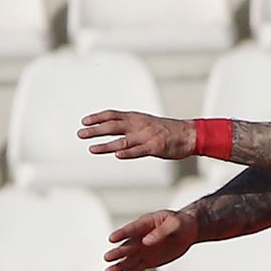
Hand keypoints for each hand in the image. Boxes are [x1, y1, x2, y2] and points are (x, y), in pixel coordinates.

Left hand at [79, 110, 195, 159]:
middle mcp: (139, 125)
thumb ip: (130, 126)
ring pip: (122, 140)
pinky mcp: (155, 147)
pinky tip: (117, 155)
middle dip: (95, 130)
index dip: (97, 117)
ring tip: (92, 148)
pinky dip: (128, 152)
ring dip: (105, 145)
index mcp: (136, 118)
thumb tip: (112, 128)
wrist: (189, 134)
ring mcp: (147, 136)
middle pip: (113, 126)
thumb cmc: (167, 130)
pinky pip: (139, 151)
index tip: (84, 121)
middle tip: (80, 133)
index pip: (112, 115)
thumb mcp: (146, 122)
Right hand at [105, 210, 200, 270]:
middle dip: (117, 252)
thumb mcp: (175, 224)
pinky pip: (137, 268)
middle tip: (107, 257)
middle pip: (127, 246)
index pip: (131, 229)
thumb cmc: (180, 223)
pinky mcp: (148, 261)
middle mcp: (140, 238)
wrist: (188, 232)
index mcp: (145, 224)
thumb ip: (161, 232)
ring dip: (119, 265)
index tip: (112, 239)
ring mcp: (143, 250)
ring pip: (128, 259)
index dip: (122, 233)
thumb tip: (146, 242)